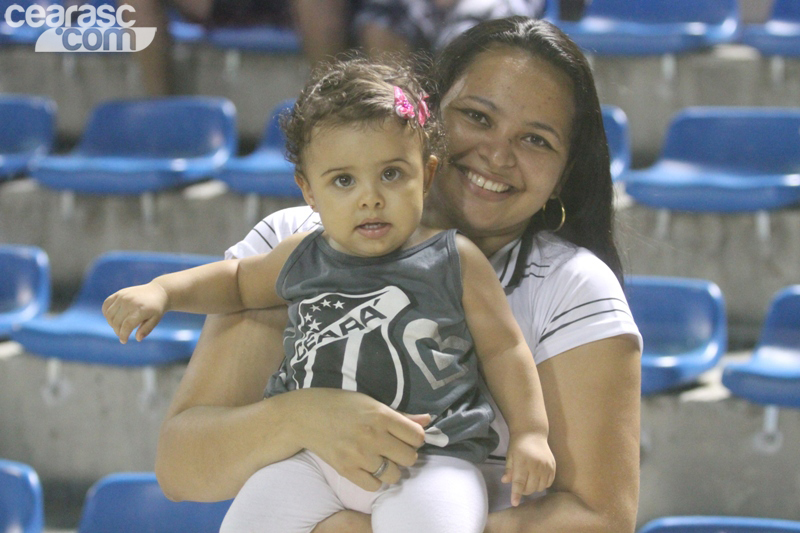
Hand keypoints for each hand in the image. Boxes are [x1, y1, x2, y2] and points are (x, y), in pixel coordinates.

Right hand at [102, 282, 168, 342]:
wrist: (158, 292)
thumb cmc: (156, 309)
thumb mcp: (156, 320)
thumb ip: (146, 329)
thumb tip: (137, 338)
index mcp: (141, 309)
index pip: (127, 325)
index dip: (123, 335)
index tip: (124, 341)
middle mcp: (130, 302)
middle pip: (117, 322)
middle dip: (118, 331)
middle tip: (122, 334)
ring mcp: (123, 296)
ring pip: (109, 314)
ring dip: (111, 324)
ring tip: (119, 327)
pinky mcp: (119, 293)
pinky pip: (106, 304)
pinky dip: (107, 313)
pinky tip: (113, 318)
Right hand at [295, 388, 429, 490]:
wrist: (307, 416)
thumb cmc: (341, 406)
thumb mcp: (372, 403)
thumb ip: (400, 415)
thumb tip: (428, 420)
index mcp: (381, 416)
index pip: (417, 436)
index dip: (415, 437)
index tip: (407, 437)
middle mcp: (373, 436)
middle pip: (410, 458)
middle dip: (405, 454)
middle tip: (394, 449)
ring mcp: (359, 455)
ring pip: (394, 474)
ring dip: (391, 468)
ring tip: (382, 459)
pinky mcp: (346, 470)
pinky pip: (374, 486)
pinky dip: (375, 480)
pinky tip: (369, 468)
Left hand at [502, 431, 555, 506]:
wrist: (532, 433)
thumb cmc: (518, 445)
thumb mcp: (510, 456)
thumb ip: (509, 470)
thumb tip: (505, 481)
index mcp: (522, 462)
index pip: (519, 482)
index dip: (516, 494)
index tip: (514, 503)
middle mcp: (536, 465)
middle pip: (530, 487)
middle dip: (524, 490)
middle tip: (520, 485)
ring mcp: (546, 466)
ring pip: (540, 487)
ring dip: (533, 488)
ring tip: (529, 481)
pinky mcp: (553, 466)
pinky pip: (549, 482)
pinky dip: (543, 484)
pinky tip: (538, 479)